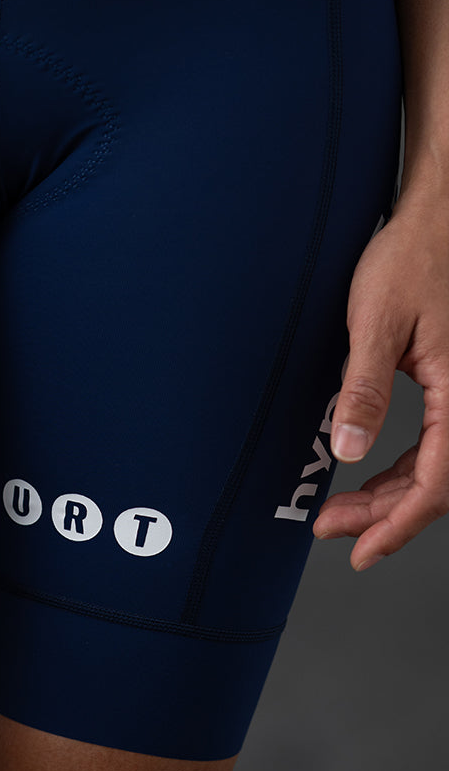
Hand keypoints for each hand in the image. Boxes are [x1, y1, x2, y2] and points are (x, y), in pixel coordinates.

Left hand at [313, 199, 448, 569]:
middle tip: (332, 529)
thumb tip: (350, 449)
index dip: (399, 523)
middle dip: (384, 515)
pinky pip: (436, 445)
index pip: (438, 479)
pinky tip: (368, 478)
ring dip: (391, 496)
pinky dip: (402, 470)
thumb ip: (364, 388)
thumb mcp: (377, 323)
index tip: (362, 550)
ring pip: (437, 468)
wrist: (436, 220)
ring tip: (340, 512)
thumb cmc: (412, 258)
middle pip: (438, 482)